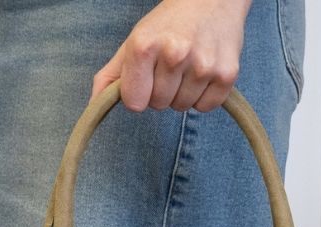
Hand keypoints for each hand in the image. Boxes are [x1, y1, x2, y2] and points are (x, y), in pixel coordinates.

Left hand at [91, 0, 251, 112]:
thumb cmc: (167, 24)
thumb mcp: (133, 42)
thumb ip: (111, 75)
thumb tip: (93, 104)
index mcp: (145, 45)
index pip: (134, 103)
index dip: (139, 93)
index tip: (147, 76)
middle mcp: (174, 53)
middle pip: (159, 105)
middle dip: (162, 92)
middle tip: (170, 67)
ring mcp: (203, 65)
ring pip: (182, 107)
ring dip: (183, 93)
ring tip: (188, 67)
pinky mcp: (227, 74)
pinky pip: (206, 107)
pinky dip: (204, 96)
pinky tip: (203, 72)